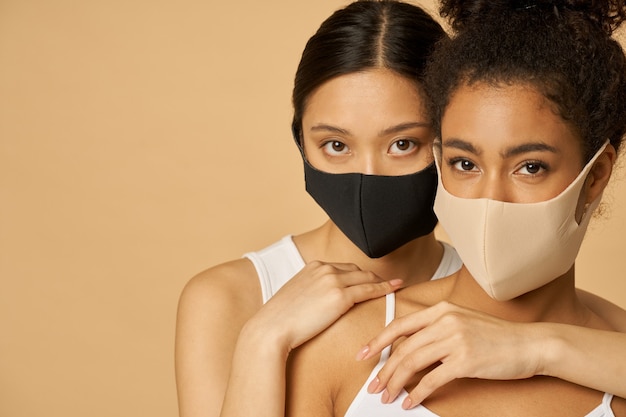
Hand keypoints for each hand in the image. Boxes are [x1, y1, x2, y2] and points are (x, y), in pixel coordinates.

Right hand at [247, 261, 401, 353]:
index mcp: (312, 266)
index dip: (357, 275)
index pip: (343, 268)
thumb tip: (318, 300)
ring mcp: (332, 280)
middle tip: (386, 283)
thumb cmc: (280, 319)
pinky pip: (369, 291)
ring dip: (381, 282)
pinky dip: (384, 289)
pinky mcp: (340, 296)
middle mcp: (324, 269)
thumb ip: (310, 291)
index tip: (367, 280)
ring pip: (366, 278)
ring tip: (394, 285)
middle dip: (371, 277)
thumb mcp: (295, 296)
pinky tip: (394, 289)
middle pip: (356, 271)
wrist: (271, 329)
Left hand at [356, 301, 542, 408]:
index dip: (377, 341)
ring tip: (386, 396)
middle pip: (402, 348)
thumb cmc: (496, 336)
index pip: (399, 325)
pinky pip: (431, 379)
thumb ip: (436, 328)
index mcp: (441, 309)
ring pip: (412, 363)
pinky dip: (416, 393)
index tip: (363, 355)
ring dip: (395, 383)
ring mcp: (455, 339)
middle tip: (374, 385)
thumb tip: (409, 347)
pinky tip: (409, 401)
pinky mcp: (465, 360)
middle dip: (384, 369)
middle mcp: (445, 320)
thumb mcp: (462, 321)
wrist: (530, 343)